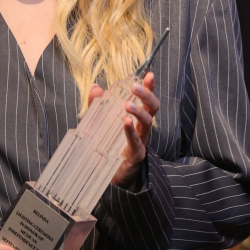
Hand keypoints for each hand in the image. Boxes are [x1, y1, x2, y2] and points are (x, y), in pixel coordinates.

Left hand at [88, 71, 158, 187]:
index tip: (149, 74)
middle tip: (135, 87)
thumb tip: (96, 87)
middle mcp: (142, 128)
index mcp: (136, 118)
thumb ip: (97, 106)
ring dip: (139, 111)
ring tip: (127, 105)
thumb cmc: (108, 146)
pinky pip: (136, 141)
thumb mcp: (99, 122)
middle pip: (153, 108)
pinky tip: (125, 122)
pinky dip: (131, 131)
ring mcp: (141, 141)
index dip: (149, 87)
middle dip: (147, 95)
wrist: (109, 176)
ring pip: (148, 123)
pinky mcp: (136, 155)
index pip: (146, 99)